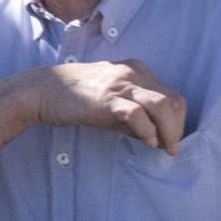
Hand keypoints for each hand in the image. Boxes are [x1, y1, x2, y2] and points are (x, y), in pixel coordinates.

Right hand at [31, 61, 186, 153]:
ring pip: (161, 105)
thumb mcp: (112, 103)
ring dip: (169, 131)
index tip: (172, 139)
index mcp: (137, 71)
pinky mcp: (106, 98)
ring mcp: (120, 84)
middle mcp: (134, 73)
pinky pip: (136, 113)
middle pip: (173, 100)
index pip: (172, 95)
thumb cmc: (77, 98)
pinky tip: (147, 142)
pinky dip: (147, 130)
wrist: (42, 90)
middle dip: (177, 128)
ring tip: (165, 148)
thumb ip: (133, 117)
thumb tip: (155, 137)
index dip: (177, 120)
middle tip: (172, 148)